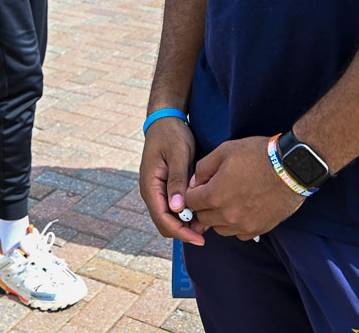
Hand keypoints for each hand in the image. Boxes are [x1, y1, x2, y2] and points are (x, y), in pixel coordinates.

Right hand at [138, 116, 204, 244]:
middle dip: (184, 231)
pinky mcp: (165, 188)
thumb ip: (177, 180)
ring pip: (169, 217)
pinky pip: (174, 208)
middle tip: (207, 232)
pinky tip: (202, 210)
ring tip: (208, 221)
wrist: (165, 121)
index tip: (200, 238)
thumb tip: (177, 208)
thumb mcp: (178, 155)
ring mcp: (157, 191)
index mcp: (150, 185)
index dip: (180, 232)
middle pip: (165, 223)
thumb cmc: (172, 135)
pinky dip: (186, 213)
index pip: (162, 218)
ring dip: (186, 223)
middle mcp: (151, 192)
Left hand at [181, 136, 305, 240]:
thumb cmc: (258, 155)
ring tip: (230, 201)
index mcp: (215, 195)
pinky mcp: (259, 229)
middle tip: (215, 192)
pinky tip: (243, 210)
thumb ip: (203, 168)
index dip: (193, 192)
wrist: (291, 168)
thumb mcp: (225, 151)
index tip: (201, 186)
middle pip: (203, 218)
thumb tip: (194, 182)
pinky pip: (239, 234)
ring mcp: (243, 225)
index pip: (190, 202)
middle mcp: (227, 215)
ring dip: (219, 218)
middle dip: (204, 206)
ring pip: (220, 229)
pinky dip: (237, 225)